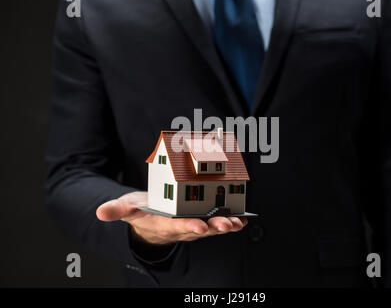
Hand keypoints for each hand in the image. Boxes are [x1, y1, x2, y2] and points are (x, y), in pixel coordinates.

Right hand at [96, 191, 247, 244]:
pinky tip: (243, 219)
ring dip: (225, 225)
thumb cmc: (142, 211)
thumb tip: (100, 212)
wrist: (152, 217)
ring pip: (211, 227)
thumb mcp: (127, 209)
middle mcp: (181, 226)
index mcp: (163, 224)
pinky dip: (231, 221)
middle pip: (199, 229)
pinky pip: (217, 222)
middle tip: (226, 224)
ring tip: (238, 223)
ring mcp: (193, 223)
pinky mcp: (201, 218)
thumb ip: (116, 210)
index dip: (187, 227)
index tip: (198, 226)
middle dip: (213, 227)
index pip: (176, 227)